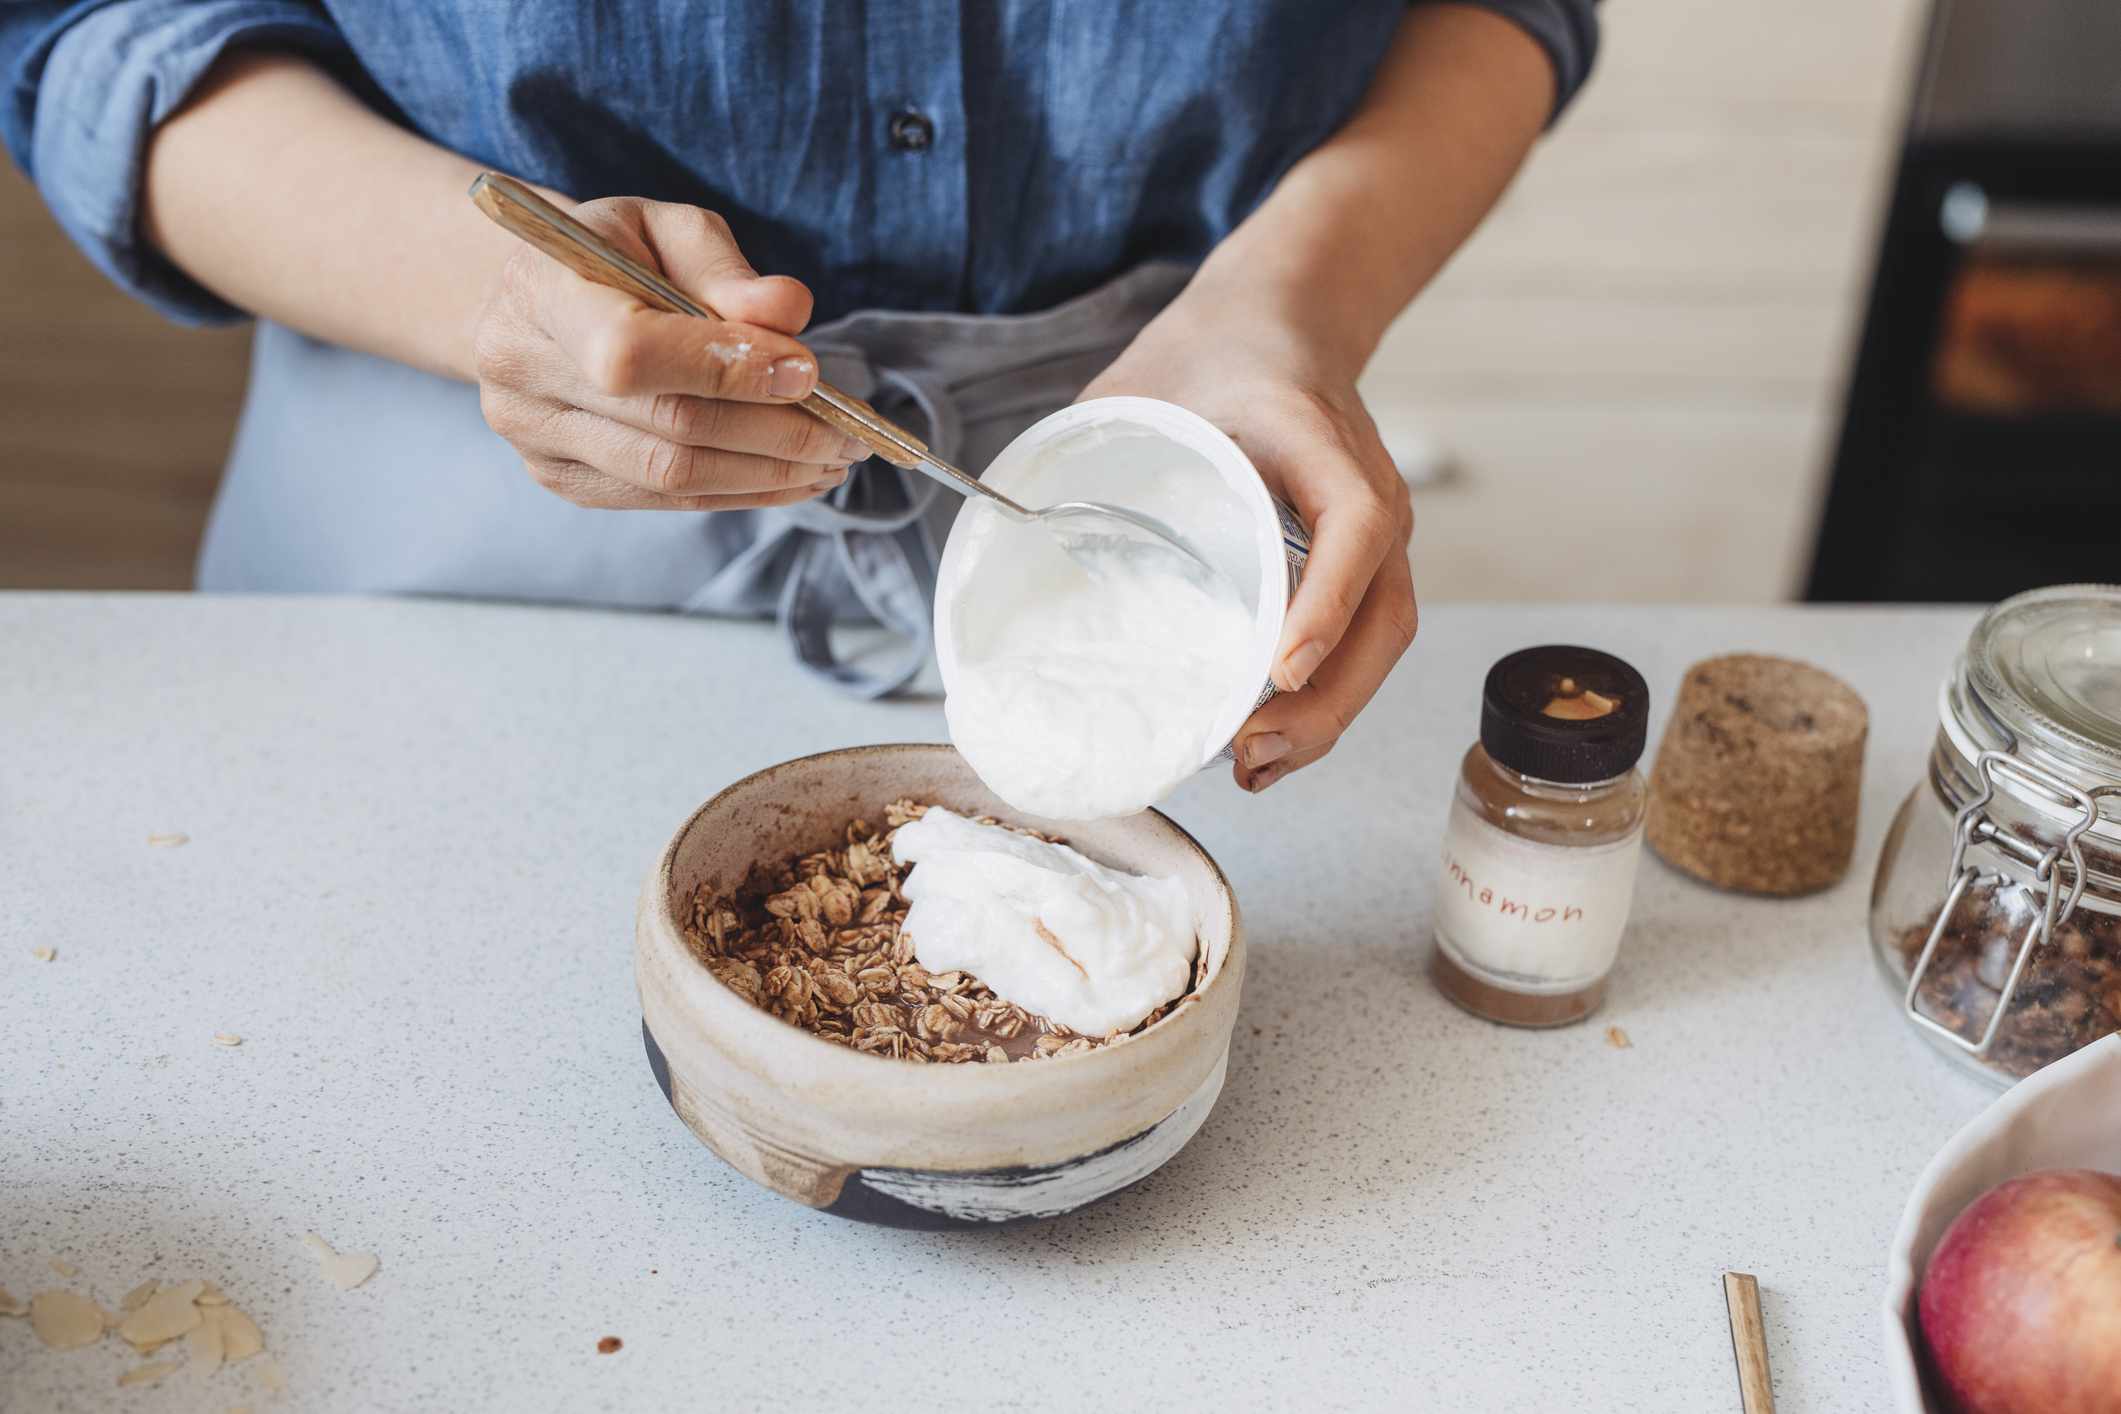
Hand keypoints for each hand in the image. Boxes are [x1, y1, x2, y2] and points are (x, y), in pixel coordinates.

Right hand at [473, 197, 865, 509]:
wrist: (534, 300)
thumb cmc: (614, 254)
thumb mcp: (667, 229)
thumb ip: (726, 269)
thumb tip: (790, 313)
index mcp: (540, 293)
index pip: (631, 352)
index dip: (725, 369)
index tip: (807, 371)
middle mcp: (522, 374)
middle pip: (668, 425)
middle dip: (775, 432)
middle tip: (850, 432)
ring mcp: (536, 439)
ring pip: (671, 477)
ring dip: (768, 474)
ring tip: (833, 460)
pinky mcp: (563, 480)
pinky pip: (664, 500)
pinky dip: (740, 491)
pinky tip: (791, 476)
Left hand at [1081, 280, 1417, 791]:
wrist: (1280, 320)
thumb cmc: (1207, 357)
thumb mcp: (1138, 385)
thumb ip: (1081, 447)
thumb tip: (999, 530)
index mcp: (1315, 438)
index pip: (1354, 525)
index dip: (1325, 602)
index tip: (1280, 670)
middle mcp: (1368, 490)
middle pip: (1383, 613)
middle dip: (1327, 699)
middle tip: (1249, 751)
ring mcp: (1376, 530)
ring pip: (1381, 639)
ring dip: (1331, 715)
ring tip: (1258, 766)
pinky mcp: (1366, 561)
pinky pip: (1367, 637)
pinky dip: (1331, 696)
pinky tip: (1274, 742)